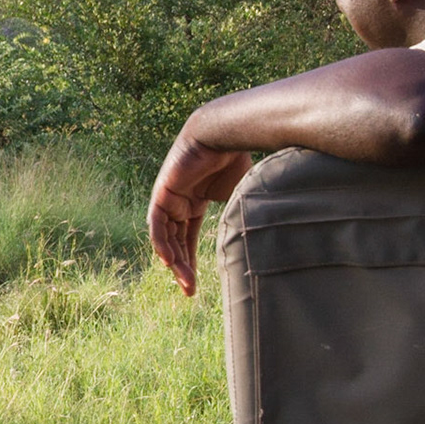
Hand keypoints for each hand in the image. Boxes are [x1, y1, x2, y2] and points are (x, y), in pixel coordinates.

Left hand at [147, 127, 251, 296]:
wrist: (223, 133)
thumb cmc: (236, 157)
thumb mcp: (240, 193)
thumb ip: (241, 213)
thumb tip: (266, 233)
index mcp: (195, 201)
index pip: (188, 237)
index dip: (190, 260)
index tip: (194, 285)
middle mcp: (179, 201)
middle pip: (175, 240)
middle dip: (182, 266)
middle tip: (189, 290)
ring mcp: (169, 196)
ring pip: (165, 235)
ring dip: (174, 260)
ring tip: (184, 282)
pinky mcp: (162, 192)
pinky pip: (158, 222)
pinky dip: (162, 241)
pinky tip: (169, 261)